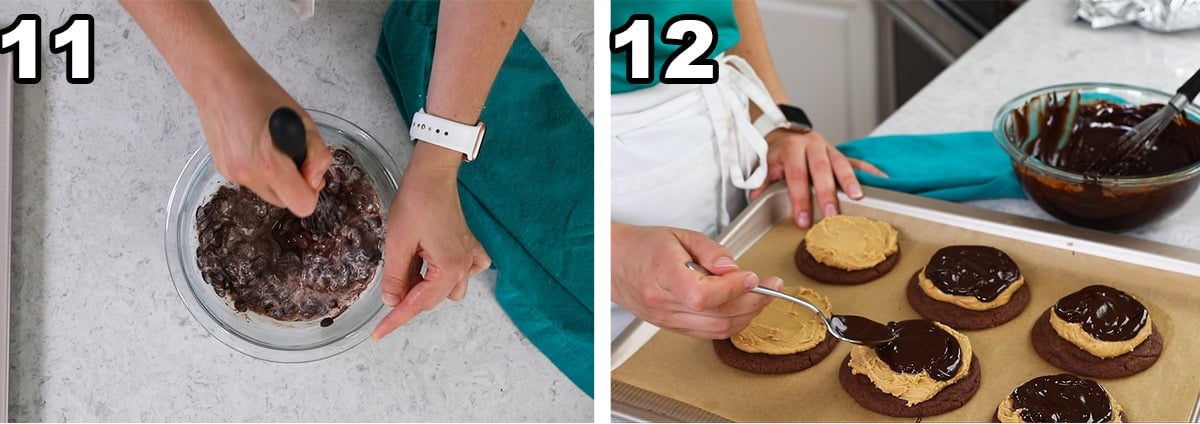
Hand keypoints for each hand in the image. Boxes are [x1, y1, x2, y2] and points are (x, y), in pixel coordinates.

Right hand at [194, 60, 331, 216]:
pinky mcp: (222, 170)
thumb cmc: (260, 93)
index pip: (302, 205)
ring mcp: (232, 175)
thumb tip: (315, 180)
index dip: (311, 191)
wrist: (217, 81)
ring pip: (269, 193)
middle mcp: (247, 175)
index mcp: (268, 163)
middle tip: (293, 154)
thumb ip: (317, 155)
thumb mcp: (303, 120)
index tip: (309, 170)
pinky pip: (252, 182)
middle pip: (285, 203)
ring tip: (273, 146)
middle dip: (295, 184)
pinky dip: (260, 171)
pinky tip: (256, 144)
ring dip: (278, 178)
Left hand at [371, 143, 490, 338]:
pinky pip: (468, 271)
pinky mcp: (468, 245)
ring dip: (427, 287)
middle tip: (387, 287)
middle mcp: (464, 266)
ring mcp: (469, 256)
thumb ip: (395, 276)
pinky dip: (452, 274)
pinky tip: (437, 265)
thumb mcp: (397, 242)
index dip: (395, 320)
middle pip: (431, 299)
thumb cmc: (417, 202)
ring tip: (409, 270)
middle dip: (408, 298)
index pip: (417, 304)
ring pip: (448, 290)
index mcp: (448, 268)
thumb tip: (391, 301)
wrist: (432, 175)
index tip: (378, 333)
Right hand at [611, 223, 779, 338]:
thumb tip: (734, 269)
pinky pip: (708, 332)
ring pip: (717, 329)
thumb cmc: (643, 246)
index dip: (734, 289)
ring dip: (746, 316)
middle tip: (772, 288)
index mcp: (663, 276)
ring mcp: (667, 320)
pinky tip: (741, 307)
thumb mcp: (679, 235)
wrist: (613, 263)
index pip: (704, 294)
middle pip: (717, 316)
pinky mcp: (671, 327)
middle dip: (753, 303)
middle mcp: (664, 304)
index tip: (753, 276)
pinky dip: (731, 322)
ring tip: (760, 296)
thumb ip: (710, 251)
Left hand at [748, 128, 885, 227]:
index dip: (799, 199)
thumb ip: (761, 183)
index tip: (802, 220)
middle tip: (831, 215)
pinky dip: (870, 170)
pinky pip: (857, 161)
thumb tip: (755, 201)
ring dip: (850, 180)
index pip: (796, 176)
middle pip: (821, 170)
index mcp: (791, 149)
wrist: (785, 132)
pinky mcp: (840, 152)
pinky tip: (882, 180)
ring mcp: (828, 148)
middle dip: (826, 194)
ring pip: (841, 163)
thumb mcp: (764, 165)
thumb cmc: (776, 154)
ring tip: (858, 197)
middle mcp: (811, 145)